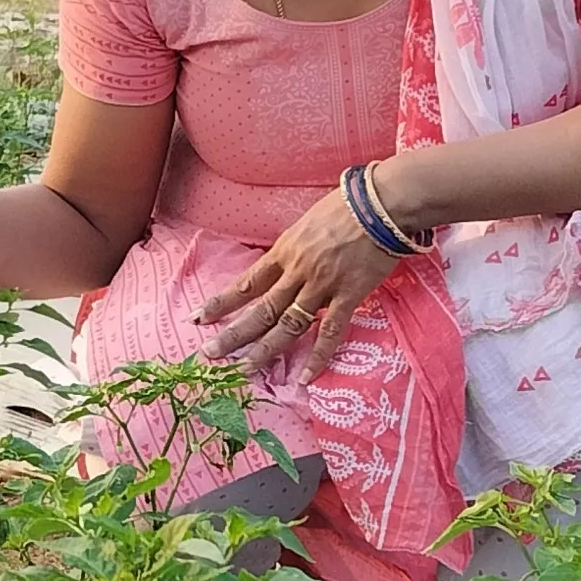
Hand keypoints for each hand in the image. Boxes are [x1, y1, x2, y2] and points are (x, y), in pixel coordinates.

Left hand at [198, 181, 404, 381]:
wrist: (381, 203)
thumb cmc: (347, 205)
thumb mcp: (307, 222)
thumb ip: (294, 247)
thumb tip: (284, 261)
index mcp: (285, 250)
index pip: (247, 282)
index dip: (223, 302)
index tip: (199, 317)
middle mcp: (297, 271)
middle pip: (260, 309)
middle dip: (233, 333)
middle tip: (210, 353)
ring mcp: (322, 286)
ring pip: (288, 324)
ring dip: (265, 349)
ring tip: (246, 368)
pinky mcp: (349, 295)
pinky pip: (330, 331)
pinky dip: (317, 356)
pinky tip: (304, 376)